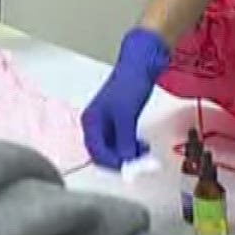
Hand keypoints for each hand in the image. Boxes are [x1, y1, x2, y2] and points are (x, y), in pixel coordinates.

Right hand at [81, 27, 170, 169]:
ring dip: (128, 153)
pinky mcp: (118, 121)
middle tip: (138, 163)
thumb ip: (123, 140)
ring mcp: (107, 123)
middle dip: (120, 159)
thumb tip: (124, 160)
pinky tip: (142, 145)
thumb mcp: (126, 115)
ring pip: (114, 148)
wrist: (141, 65)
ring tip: (143, 151)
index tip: (128, 169)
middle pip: (104, 153)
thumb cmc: (129, 83)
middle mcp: (95, 124)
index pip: (96, 152)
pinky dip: (131, 145)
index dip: (112, 163)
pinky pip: (122, 141)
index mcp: (91, 121)